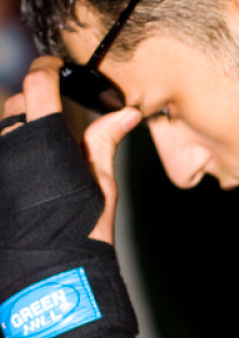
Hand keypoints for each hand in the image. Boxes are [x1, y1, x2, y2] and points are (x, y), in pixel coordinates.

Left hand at [1, 56, 140, 243]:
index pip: (38, 82)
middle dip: (35, 105)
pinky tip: (32, 176)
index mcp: (46, 137)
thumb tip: (127, 112)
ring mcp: (1, 165)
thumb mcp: (102, 181)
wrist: (52, 270)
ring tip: (44, 154)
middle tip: (58, 121)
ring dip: (22, 133)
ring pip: (5, 130)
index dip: (47, 68)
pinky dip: (14, 156)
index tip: (55, 68)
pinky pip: (3, 156)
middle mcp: (14, 145)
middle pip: (17, 104)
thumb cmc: (83, 228)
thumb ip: (106, 139)